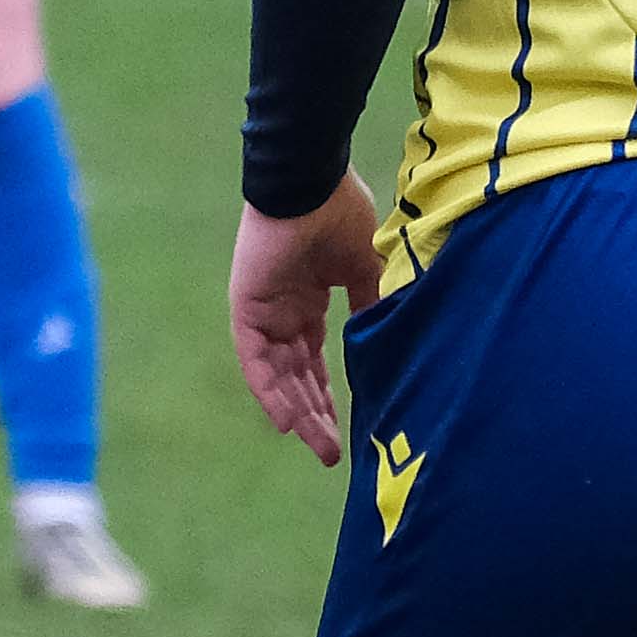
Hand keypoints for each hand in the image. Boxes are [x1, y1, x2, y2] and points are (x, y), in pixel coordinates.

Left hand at [229, 180, 383, 465]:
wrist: (311, 182)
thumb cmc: (340, 214)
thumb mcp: (364, 269)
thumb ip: (370, 305)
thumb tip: (389, 340)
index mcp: (308, 301)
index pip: (316, 360)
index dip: (330, 394)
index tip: (349, 428)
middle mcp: (283, 312)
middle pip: (297, 376)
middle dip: (316, 415)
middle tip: (332, 454)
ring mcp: (264, 312)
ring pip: (278, 376)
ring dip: (298, 412)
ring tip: (320, 446)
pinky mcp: (247, 309)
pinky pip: (256, 361)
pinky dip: (272, 392)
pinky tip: (289, 422)